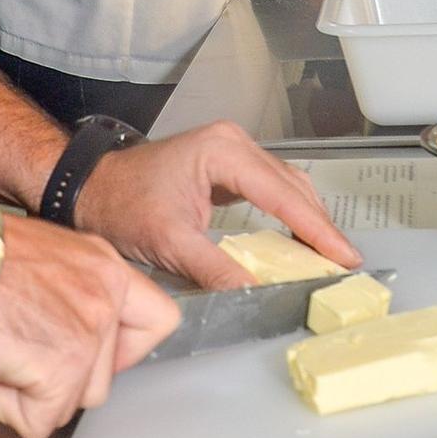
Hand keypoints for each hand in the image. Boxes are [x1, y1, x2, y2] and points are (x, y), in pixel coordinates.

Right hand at [0, 217, 178, 437]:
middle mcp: (106, 295)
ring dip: (29, 395)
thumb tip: (55, 346)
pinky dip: (2, 407)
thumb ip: (64, 299)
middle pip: (106, 377)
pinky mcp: (60, 369)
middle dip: (59, 381)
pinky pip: (38, 421)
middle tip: (14, 357)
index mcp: (104, 265)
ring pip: (73, 402)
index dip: (122, 352)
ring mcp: (88, 333)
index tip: (85, 354)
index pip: (158, 322)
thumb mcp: (38, 258)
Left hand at [75, 121, 362, 290]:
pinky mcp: (227, 165)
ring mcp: (231, 151)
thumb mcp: (169, 242)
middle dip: (320, 226)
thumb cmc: (120, 204)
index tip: (343, 256)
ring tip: (330, 256)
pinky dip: (290, 214)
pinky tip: (300, 239)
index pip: (284, 194)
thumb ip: (216, 269)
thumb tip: (255, 294)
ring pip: (287, 186)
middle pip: (293, 187)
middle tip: (345, 264)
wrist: (91, 188)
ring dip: (308, 221)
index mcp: (223, 151)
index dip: (317, 229)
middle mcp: (233, 143)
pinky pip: (271, 188)